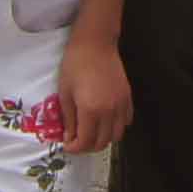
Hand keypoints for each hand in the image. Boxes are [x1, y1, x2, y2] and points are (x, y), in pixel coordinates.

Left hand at [56, 33, 132, 153]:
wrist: (95, 43)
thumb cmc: (75, 65)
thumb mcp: (65, 93)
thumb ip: (68, 119)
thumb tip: (69, 136)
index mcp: (91, 110)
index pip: (85, 141)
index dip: (75, 147)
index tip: (67, 144)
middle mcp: (109, 111)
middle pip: (102, 142)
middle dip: (87, 146)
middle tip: (77, 140)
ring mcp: (121, 104)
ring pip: (117, 135)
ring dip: (103, 139)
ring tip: (91, 132)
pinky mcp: (128, 97)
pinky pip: (126, 121)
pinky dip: (116, 127)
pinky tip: (105, 121)